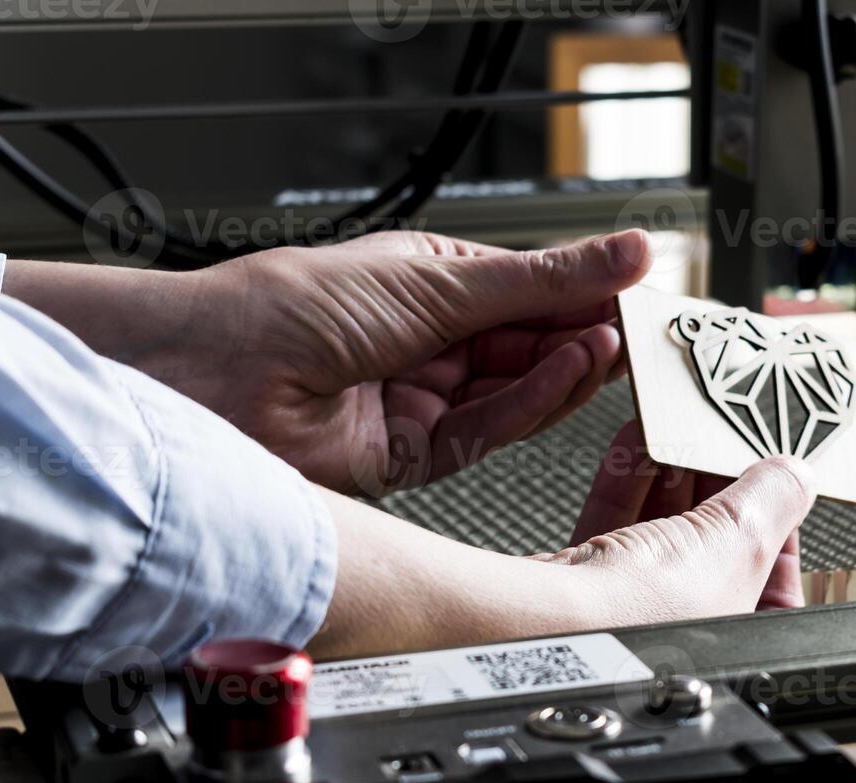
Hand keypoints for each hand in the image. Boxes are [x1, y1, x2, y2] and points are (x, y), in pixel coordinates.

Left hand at [6, 230, 651, 494]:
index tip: (638, 290)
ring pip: (517, 392)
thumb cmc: (294, 307)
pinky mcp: (415, 455)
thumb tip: (623, 253)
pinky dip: (530, 405)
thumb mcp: (439, 281)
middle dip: (584, 337)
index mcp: (430, 287)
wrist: (216, 376)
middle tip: (639, 329)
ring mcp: (422, 400)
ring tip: (609, 346)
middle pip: (530, 346)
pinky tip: (564, 373)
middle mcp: (430, 344)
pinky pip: (488, 431)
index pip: (529, 292)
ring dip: (566, 371)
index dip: (585, 293)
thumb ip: (542, 280)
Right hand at [540, 421, 813, 613]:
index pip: (778, 577)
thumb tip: (794, 476)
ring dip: (672, 475)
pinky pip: (618, 522)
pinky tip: (635, 444)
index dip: (780, 525)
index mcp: (741, 636)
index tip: (775, 479)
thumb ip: (774, 500)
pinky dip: (627, 480)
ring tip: (680, 432)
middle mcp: (690, 627)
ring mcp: (639, 606)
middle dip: (720, 488)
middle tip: (723, 441)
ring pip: (666, 529)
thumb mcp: (740, 539)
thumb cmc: (644, 612)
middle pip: (720, 546)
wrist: (549, 620)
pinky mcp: (592, 584)